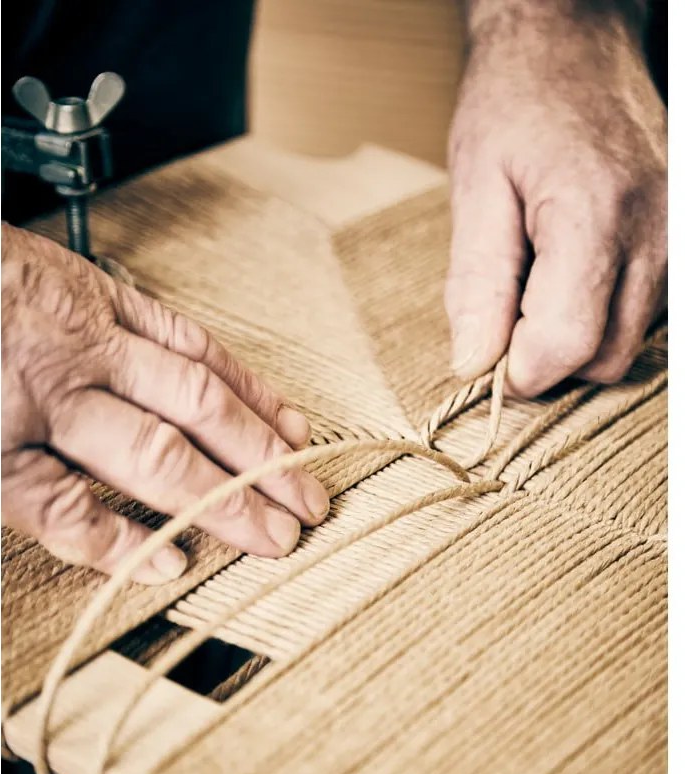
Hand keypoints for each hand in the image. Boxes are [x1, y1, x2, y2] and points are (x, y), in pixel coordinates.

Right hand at [1, 225, 329, 583]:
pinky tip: (166, 563)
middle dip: (265, 461)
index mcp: (89, 303)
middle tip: (311, 502)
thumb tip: (149, 357)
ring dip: (223, 502)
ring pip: (156, 456)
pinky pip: (64, 508)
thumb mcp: (33, 269)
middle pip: (201, 411)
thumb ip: (94, 313)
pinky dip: (116, 541)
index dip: (259, 399)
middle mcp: (80, 352)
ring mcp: (38, 406)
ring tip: (273, 537)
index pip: (202, 356)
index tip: (300, 434)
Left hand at [446, 3, 666, 396]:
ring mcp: (677, 234)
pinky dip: (600, 313)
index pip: (567, 344)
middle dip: (548, 357)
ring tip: (538, 278)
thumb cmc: (515, 102)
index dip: (519, 369)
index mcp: (595, 215)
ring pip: (627, 343)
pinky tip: (570, 272)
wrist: (572, 40)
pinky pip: (641, 314)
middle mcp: (655, 230)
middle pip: (604, 358)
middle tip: (507, 311)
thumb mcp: (476, 190)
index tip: (486, 354)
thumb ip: (476, 286)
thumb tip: (474, 365)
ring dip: (575, 336)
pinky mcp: (681, 236)